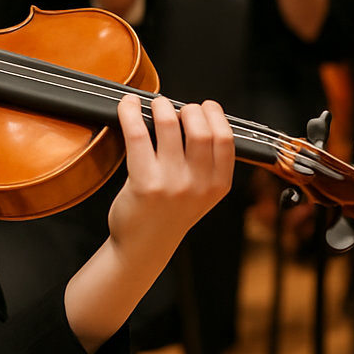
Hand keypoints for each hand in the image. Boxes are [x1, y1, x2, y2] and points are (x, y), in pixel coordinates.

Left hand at [106, 96, 234, 267]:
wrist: (143, 248)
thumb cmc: (168, 214)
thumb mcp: (201, 194)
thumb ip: (206, 163)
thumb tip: (195, 116)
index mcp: (217, 186)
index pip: (225, 139)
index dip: (214, 115)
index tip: (204, 106)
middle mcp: (198, 186)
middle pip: (201, 129)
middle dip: (188, 109)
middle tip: (175, 108)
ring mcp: (172, 185)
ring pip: (170, 126)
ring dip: (161, 106)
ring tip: (155, 105)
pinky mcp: (145, 184)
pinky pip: (138, 135)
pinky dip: (131, 113)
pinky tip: (128, 106)